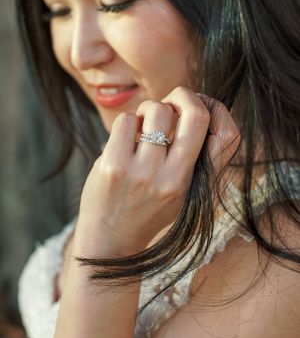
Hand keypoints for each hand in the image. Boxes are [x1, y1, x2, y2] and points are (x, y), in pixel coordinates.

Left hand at [74, 87, 239, 256]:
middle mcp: (171, 176)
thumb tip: (191, 109)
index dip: (213, 108)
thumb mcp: (181, 192)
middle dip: (183, 95)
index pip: (223, 133)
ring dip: (148, 110)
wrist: (109, 242)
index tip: (196, 106)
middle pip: (194, 113)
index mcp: (191, 181)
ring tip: (141, 127)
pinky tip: (123, 140)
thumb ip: (191, 158)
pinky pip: (126, 120)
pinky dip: (126, 123)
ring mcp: (141, 171)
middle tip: (170, 102)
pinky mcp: (113, 165)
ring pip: (156, 110)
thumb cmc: (147, 211)